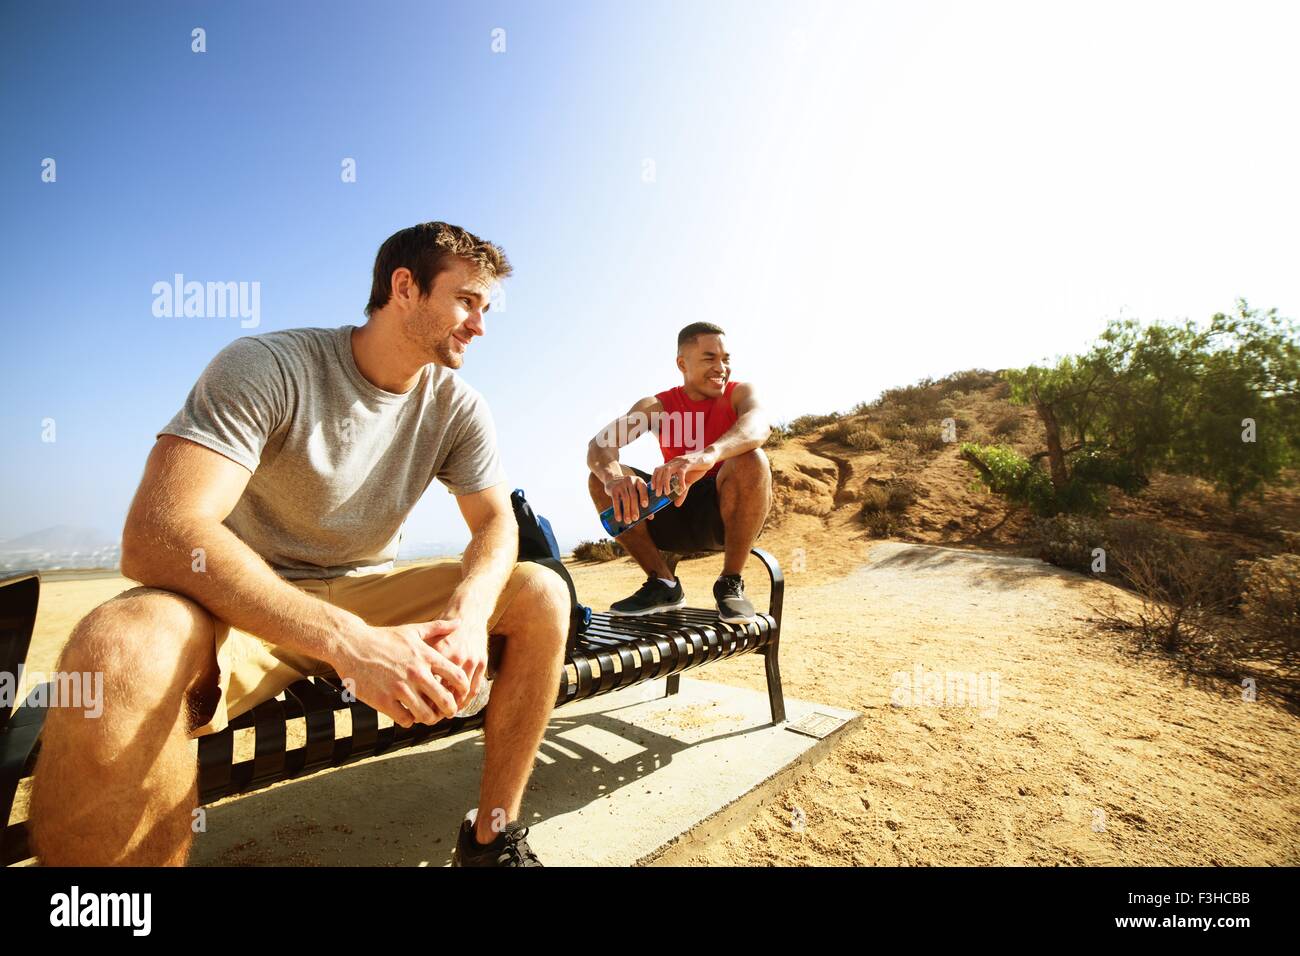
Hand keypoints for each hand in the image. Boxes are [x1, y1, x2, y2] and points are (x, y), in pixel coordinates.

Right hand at [331, 620, 471, 727]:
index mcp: (426, 656)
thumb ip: (438, 627)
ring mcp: (400, 688)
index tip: (460, 695)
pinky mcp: (383, 700)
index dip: (463, 690)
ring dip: (429, 718)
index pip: (458, 677)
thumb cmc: (382, 638)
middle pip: (446, 701)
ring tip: (427, 716)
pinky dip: (409, 720)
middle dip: (450, 710)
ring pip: (426, 715)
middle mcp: (416, 673)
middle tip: (447, 712)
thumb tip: (459, 623)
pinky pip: (405, 720)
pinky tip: (406, 714)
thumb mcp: (412, 630)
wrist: (351, 645)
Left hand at [424, 615, 489, 710]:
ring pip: (461, 694)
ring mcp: (470, 660)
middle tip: (430, 717)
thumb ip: (415, 659)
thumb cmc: (443, 629)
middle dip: (437, 708)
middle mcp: (454, 656)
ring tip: (444, 714)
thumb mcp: (425, 639)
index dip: (421, 699)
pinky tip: (459, 705)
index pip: (427, 684)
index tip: (415, 708)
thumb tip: (400, 680)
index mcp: (437, 652)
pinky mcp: (482, 662)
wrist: (468, 612)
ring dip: (453, 707)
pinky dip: (466, 701)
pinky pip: (475, 689)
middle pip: (444, 692)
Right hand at [604, 473, 650, 525]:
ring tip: (628, 521)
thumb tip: (651, 517)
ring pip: (625, 499)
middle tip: (635, 519)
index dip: (644, 496)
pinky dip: (617, 510)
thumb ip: (643, 502)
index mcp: (639, 481)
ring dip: (626, 511)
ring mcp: (621, 484)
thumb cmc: (628, 489)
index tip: (645, 506)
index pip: (643, 488)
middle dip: (635, 508)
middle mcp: (631, 480)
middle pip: (633, 496)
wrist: (612, 479)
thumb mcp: (636, 492)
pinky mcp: (613, 489)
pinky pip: (615, 500)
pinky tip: (619, 518)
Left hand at [652, 449, 717, 505]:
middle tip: (659, 494)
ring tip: (667, 493)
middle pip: (661, 471)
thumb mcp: (689, 481)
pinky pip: (681, 471)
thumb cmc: (698, 467)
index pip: (658, 469)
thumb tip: (676, 504)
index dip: (654, 479)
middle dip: (658, 483)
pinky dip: (680, 481)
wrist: (710, 457)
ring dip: (666, 482)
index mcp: (672, 464)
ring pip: (668, 470)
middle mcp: (675, 461)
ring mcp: (681, 461)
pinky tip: (682, 488)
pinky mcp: (689, 463)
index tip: (653, 489)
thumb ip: (682, 492)